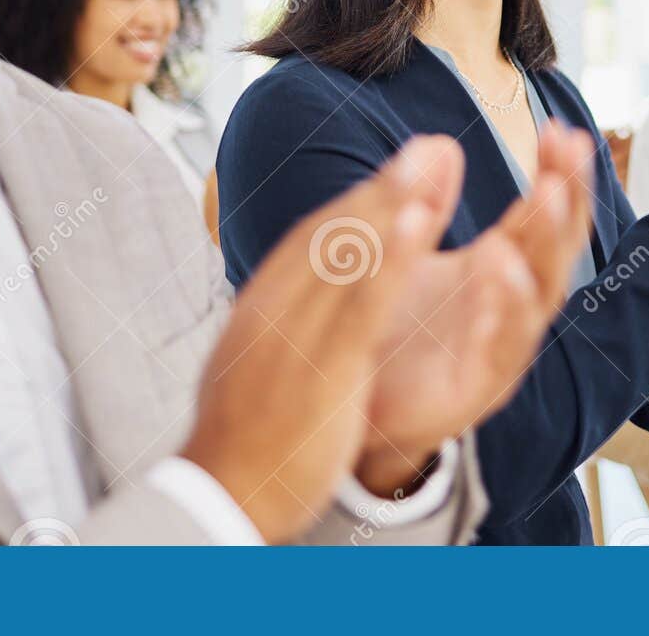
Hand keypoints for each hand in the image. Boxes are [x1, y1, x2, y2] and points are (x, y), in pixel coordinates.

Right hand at [179, 138, 449, 543]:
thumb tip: (295, 303)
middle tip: (431, 148)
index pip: (313, 243)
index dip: (362, 204)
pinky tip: (419, 223)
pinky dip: (388, 258)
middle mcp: (276, 307)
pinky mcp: (319, 366)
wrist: (217, 499)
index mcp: (262, 309)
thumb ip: (278, 328)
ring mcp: (295, 333)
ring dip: (394, 201)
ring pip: (348, 255)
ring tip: (432, 161)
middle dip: (387, 187)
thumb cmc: (242, 440)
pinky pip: (359, 304)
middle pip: (334, 235)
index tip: (400, 174)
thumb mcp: (255, 368)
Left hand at [358, 122, 596, 490]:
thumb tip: (441, 143)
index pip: (541, 214)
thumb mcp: (407, 255)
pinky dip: (505, 308)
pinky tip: (501, 269)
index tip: (561, 128)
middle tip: (569, 153)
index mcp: (499, 269)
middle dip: (566, 198)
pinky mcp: (476, 388)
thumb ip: (426, 205)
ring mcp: (499, 347)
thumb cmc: (391, 326)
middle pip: (554, 247)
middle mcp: (509, 306)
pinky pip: (500, 348)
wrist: (354, 408)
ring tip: (544, 196)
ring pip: (538, 296)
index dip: (556, 173)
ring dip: (544, 244)